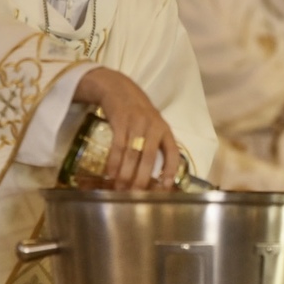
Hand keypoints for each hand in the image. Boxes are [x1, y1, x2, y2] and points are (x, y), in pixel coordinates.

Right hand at [73, 67, 177, 190]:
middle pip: (149, 157)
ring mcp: (136, 123)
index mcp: (165, 129)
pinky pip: (117, 146)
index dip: (170, 170)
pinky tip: (110, 174)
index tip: (166, 186)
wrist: (118, 88)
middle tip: (135, 194)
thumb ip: (156, 145)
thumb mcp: (153, 124)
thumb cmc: (138, 112)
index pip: (173, 152)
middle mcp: (153, 126)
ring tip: (120, 188)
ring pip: (132, 154)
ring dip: (125, 174)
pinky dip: (114, 162)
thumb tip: (155, 175)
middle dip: (141, 178)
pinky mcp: (120, 121)